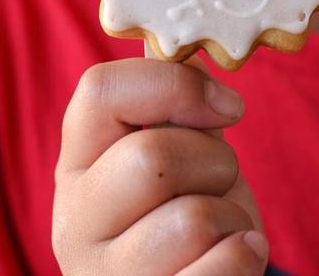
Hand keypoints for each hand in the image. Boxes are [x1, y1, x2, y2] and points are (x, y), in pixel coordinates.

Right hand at [52, 57, 267, 274]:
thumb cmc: (174, 209)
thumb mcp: (173, 151)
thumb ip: (177, 107)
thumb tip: (193, 63)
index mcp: (76, 160)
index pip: (98, 90)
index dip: (172, 84)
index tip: (225, 105)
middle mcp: (74, 217)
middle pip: (150, 158)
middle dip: (214, 161)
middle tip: (219, 177)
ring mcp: (105, 273)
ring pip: (193, 220)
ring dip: (231, 215)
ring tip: (218, 225)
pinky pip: (223, 266)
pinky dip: (244, 254)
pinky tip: (228, 256)